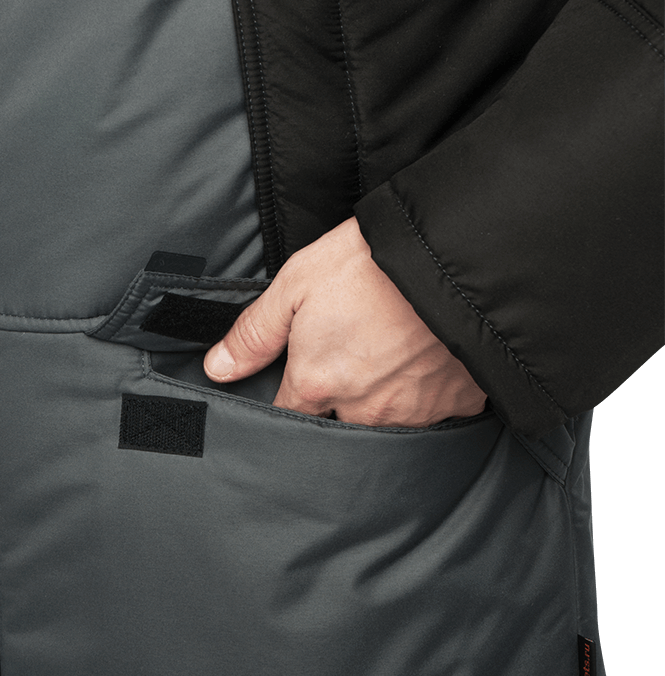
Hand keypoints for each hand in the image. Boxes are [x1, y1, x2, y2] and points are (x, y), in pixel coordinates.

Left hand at [203, 216, 486, 426]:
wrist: (451, 253)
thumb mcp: (297, 283)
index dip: (287, 399)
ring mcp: (412, 411)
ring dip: (383, 397)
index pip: (286, 417)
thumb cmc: (370, 262)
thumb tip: (217, 369)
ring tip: (391, 350)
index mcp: (316, 384)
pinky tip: (426, 358)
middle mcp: (362, 409)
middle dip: (338, 398)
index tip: (295, 381)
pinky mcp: (457, 403)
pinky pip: (435, 410)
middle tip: (353, 350)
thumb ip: (254, 333)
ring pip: (387, 419)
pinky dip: (428, 392)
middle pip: (338, 422)